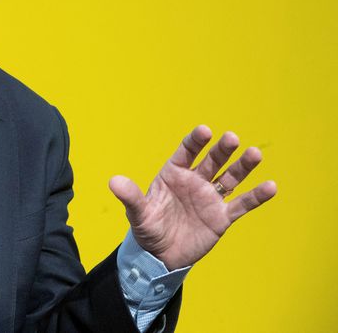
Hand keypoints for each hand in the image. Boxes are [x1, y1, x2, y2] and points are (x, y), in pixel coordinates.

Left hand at [108, 125, 276, 269]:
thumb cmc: (147, 228)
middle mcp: (194, 181)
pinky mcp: (221, 217)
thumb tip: (114, 181)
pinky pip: (241, 205)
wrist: (160, 255)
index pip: (186, 152)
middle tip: (232, 138)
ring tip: (255, 154)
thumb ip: (131, 197)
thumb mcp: (137, 213)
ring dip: (243, 167)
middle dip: (222, 150)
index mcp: (173, 174)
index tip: (205, 131)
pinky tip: (271, 186)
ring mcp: (210, 198)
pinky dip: (255, 197)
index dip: (196, 141)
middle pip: (212, 161)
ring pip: (230, 178)